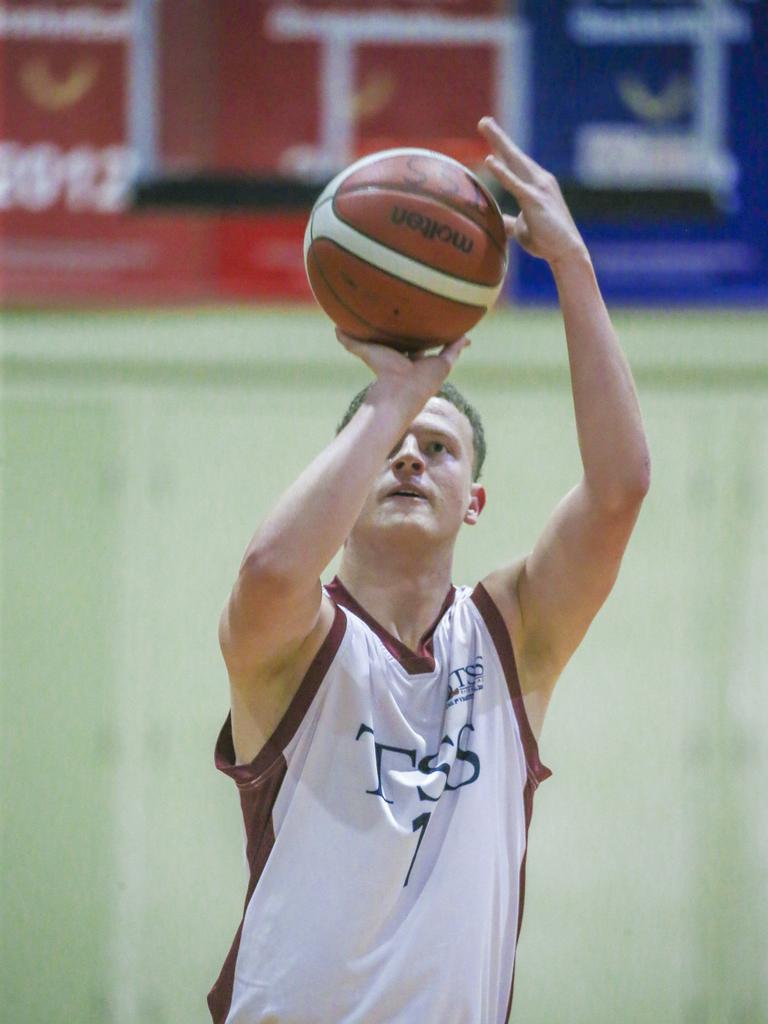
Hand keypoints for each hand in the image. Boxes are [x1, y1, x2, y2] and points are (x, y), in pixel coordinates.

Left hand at [335, 329, 469, 401]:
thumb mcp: (365, 350)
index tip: (412, 321)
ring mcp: (433, 364)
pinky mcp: (444, 365)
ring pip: (445, 348)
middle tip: (437, 318)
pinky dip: (461, 343)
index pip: (409, 344)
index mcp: (404, 358)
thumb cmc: (382, 371)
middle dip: (432, 334)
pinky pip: (455, 350)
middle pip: (428, 344)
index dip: (410, 333)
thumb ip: (351, 341)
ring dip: (451, 338)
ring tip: (458, 323)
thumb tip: (335, 329)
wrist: (398, 389)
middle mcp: (420, 361)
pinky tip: (468, 334)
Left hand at [478, 116, 586, 266]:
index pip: (515, 163)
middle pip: (514, 155)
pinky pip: (515, 184)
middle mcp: (539, 180)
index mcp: (536, 184)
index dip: (502, 148)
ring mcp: (538, 188)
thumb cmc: (546, 241)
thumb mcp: (522, 228)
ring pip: (514, 162)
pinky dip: (502, 172)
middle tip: (483, 121)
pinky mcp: (535, 201)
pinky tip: (490, 161)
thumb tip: (497, 222)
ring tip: (484, 126)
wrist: (566, 252)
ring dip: (499, 143)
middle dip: (498, 137)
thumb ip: (510, 221)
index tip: (489, 132)